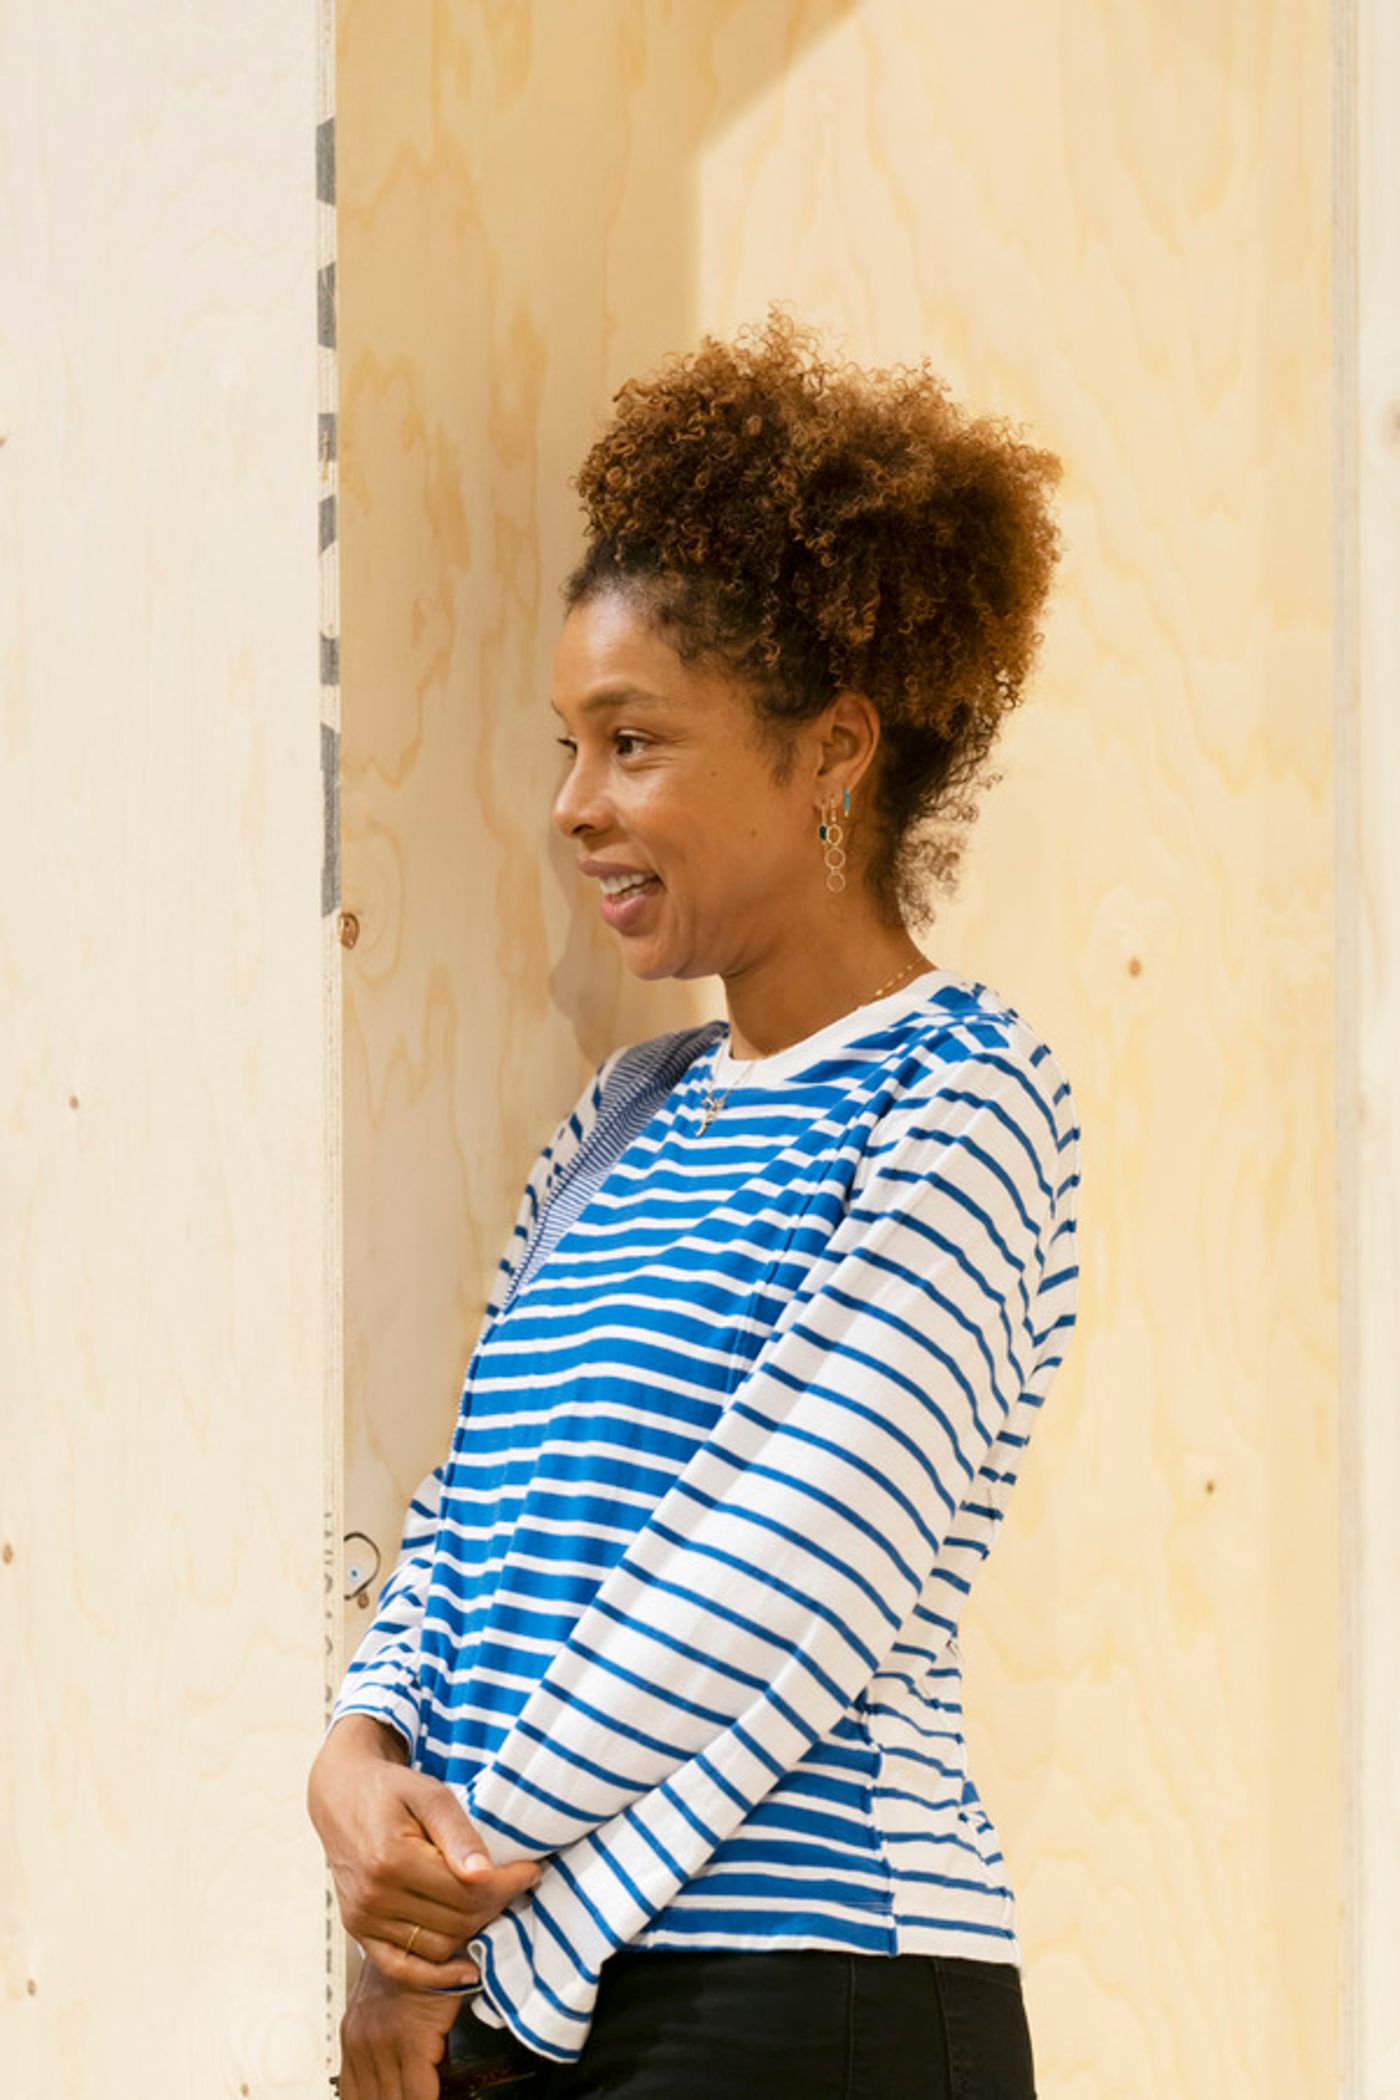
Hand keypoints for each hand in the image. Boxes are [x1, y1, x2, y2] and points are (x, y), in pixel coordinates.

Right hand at [308, 1714, 543, 1986]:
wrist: (341, 1796)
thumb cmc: (390, 1789)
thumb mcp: (428, 1794)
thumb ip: (458, 1833)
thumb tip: (483, 1875)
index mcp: (391, 1860)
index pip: (466, 1891)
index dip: (507, 1884)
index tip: (530, 1870)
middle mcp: (374, 1897)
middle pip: (455, 1922)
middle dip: (496, 1905)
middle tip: (515, 1884)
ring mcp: (363, 1918)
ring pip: (437, 1947)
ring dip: (472, 1932)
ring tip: (491, 1906)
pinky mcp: (358, 1930)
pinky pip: (403, 1967)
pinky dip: (436, 1974)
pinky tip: (466, 1970)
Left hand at [335, 1957, 461, 2099]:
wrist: (423, 1934)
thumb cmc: (409, 1966)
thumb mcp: (378, 2001)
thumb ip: (377, 2038)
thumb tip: (389, 2072)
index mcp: (353, 2039)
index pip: (354, 2096)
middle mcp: (362, 2045)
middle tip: (405, 2098)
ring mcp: (385, 2044)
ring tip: (421, 2098)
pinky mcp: (413, 2041)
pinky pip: (417, 2093)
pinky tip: (430, 2097)